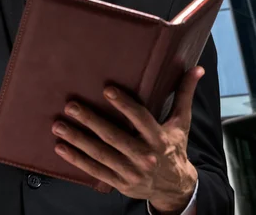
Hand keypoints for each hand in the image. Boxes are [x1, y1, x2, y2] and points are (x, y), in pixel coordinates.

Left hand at [51, 66, 204, 213]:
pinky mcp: (119, 182)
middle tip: (71, 106)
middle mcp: (144, 156)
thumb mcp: (181, 122)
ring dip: (77, 139)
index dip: (125, 105)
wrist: (175, 187)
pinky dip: (77, 159)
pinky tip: (60, 147)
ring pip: (100, 153)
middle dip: (91, 121)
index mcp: (159, 138)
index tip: (107, 90)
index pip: (141, 119)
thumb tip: (196, 69)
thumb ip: (184, 94)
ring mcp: (130, 171)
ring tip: (59, 125)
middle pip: (114, 137)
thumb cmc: (174, 147)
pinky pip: (95, 170)